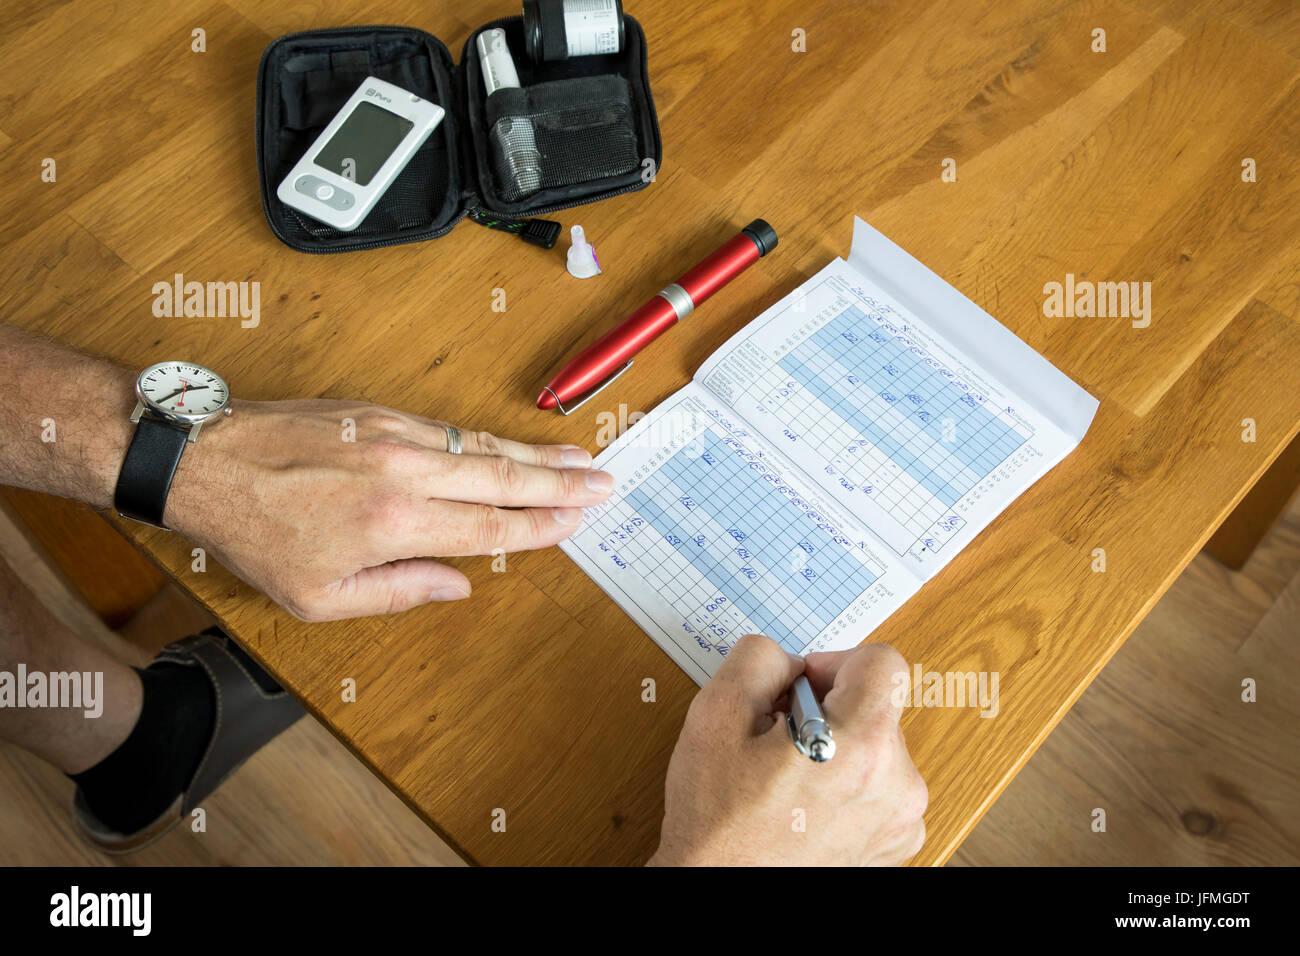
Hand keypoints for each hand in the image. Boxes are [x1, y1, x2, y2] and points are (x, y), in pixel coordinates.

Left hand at [166, 398, 611, 620]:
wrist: (205, 460)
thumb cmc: (257, 533)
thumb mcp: (320, 596)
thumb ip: (400, 592)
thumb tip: (458, 586)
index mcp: (396, 523)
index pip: (491, 527)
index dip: (542, 527)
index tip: (577, 522)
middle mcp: (406, 471)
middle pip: (505, 477)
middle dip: (562, 482)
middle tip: (605, 482)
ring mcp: (395, 433)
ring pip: (484, 445)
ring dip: (536, 454)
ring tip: (578, 458)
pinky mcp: (379, 411)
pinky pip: (451, 428)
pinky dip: (490, 439)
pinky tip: (511, 446)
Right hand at [649, 635, 926, 865]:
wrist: (720, 895)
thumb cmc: (718, 824)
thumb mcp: (716, 716)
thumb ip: (758, 660)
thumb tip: (788, 660)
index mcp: (862, 744)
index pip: (883, 662)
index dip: (835, 662)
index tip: (802, 690)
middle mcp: (897, 783)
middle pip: (876, 707)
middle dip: (827, 710)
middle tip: (776, 741)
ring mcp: (901, 820)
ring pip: (876, 748)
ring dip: (836, 749)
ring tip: (786, 781)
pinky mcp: (894, 845)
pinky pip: (878, 789)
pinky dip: (845, 787)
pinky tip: (802, 807)